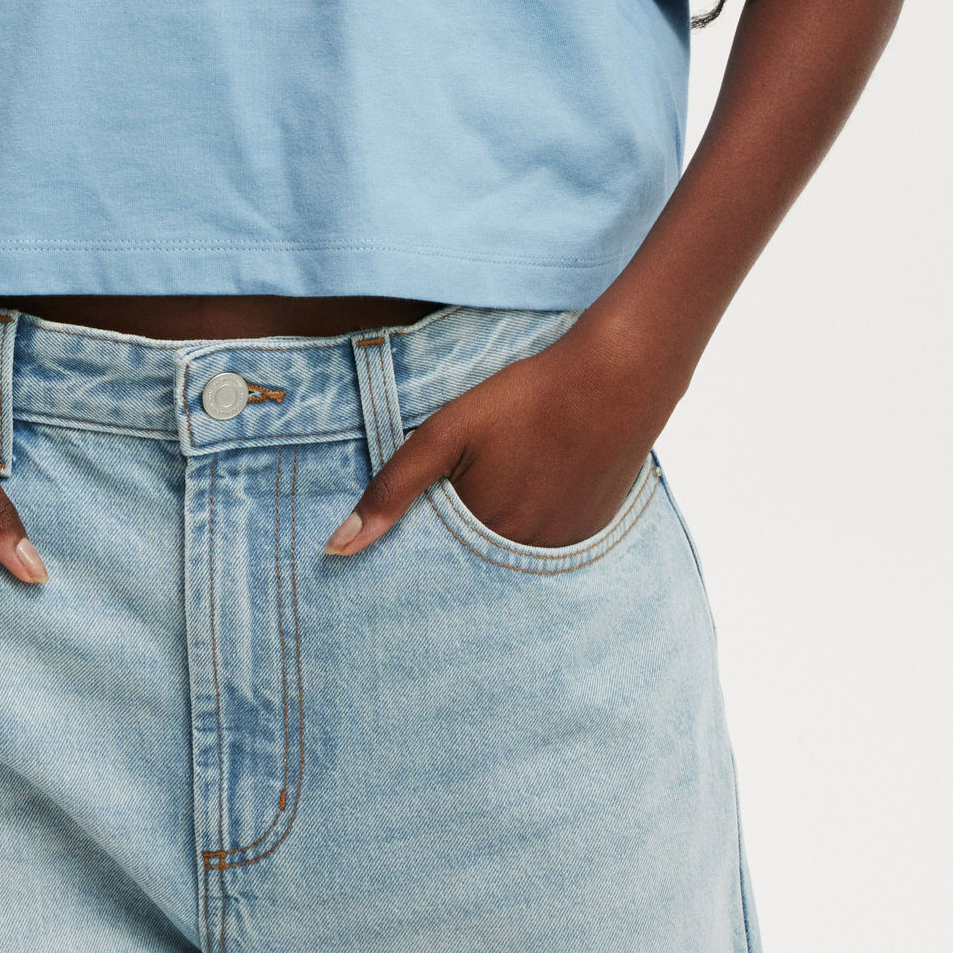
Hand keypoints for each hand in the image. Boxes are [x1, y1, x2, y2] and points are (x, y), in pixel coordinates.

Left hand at [323, 310, 673, 556]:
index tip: (396, 546)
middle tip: (449, 516)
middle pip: (470, 569)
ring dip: (490, 543)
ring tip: (492, 496)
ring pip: (506, 560)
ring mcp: (560, 549)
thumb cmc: (526, 399)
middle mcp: (522, 556)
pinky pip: (543, 550)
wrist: (615, 382)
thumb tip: (337, 546)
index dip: (413, 554)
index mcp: (481, 534)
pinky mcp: (588, 535)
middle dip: (450, 555)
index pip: (432, 568)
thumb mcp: (447, 433)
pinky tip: (528, 493)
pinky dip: (526, 533)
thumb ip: (392, 488)